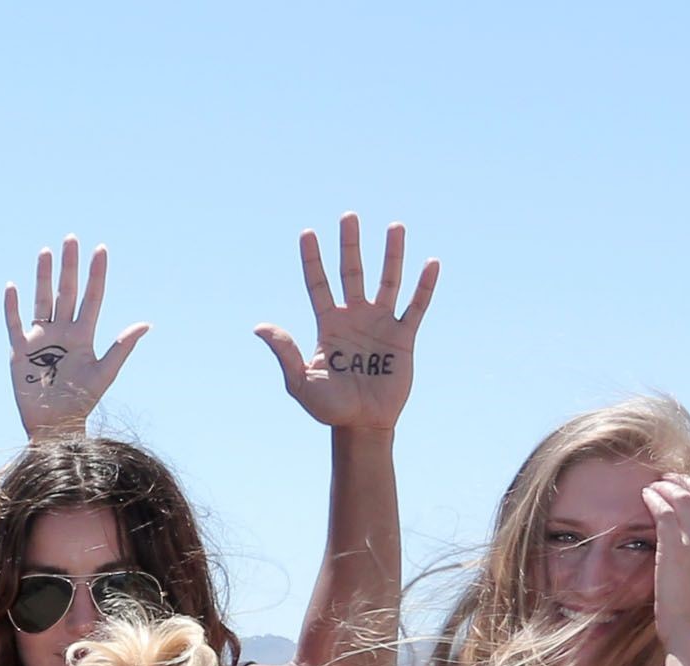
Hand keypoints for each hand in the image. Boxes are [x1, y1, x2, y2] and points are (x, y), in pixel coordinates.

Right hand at [5, 234, 147, 439]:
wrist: (55, 425)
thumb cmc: (82, 402)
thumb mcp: (105, 373)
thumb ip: (122, 347)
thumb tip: (146, 324)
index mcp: (84, 335)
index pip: (92, 297)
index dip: (96, 274)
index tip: (101, 249)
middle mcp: (62, 331)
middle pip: (66, 291)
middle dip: (69, 265)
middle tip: (71, 239)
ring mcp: (40, 339)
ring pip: (42, 300)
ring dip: (42, 276)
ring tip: (45, 252)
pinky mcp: (20, 352)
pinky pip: (15, 324)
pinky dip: (12, 306)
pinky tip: (13, 287)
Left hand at [253, 214, 437, 435]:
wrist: (362, 424)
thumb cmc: (328, 407)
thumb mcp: (300, 382)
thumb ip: (285, 352)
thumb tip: (259, 327)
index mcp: (328, 325)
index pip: (317, 285)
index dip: (312, 260)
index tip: (307, 233)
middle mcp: (354, 318)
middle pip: (351, 273)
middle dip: (350, 246)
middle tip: (348, 216)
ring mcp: (380, 324)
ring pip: (387, 281)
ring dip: (391, 255)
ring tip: (394, 226)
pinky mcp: (403, 337)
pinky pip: (416, 306)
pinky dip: (424, 286)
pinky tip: (430, 263)